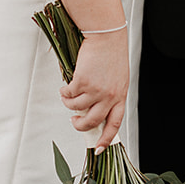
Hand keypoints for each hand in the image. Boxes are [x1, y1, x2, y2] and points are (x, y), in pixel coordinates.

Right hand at [60, 31, 128, 150]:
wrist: (106, 35)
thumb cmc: (112, 53)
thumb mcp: (117, 78)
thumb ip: (109, 94)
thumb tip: (93, 108)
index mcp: (120, 96)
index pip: (114, 124)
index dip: (106, 139)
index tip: (98, 149)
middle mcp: (109, 96)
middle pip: (93, 122)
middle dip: (80, 126)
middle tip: (74, 121)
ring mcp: (96, 90)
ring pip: (76, 109)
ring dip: (69, 105)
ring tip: (67, 96)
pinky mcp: (82, 82)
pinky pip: (69, 95)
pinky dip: (64, 92)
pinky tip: (65, 87)